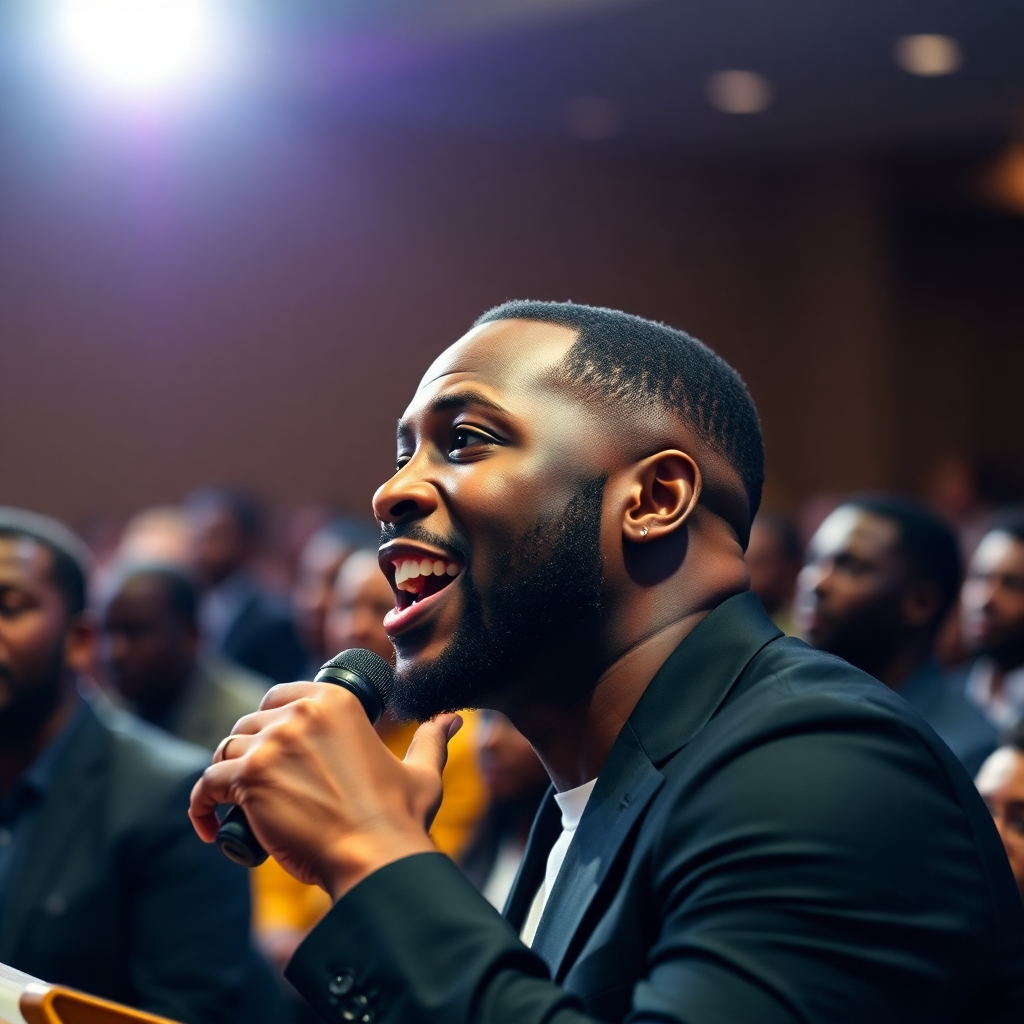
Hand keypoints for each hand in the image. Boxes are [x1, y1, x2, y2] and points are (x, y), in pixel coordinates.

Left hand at [188, 682, 461, 899]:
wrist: (377, 857)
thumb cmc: (399, 819)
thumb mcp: (421, 773)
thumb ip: (432, 739)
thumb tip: (452, 718)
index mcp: (336, 701)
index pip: (280, 696)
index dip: (271, 722)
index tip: (272, 753)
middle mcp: (301, 712)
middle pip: (250, 722)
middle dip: (248, 751)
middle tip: (256, 786)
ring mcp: (273, 742)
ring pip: (226, 749)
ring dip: (225, 777)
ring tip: (233, 807)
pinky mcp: (250, 776)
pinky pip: (208, 783)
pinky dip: (202, 804)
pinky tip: (209, 825)